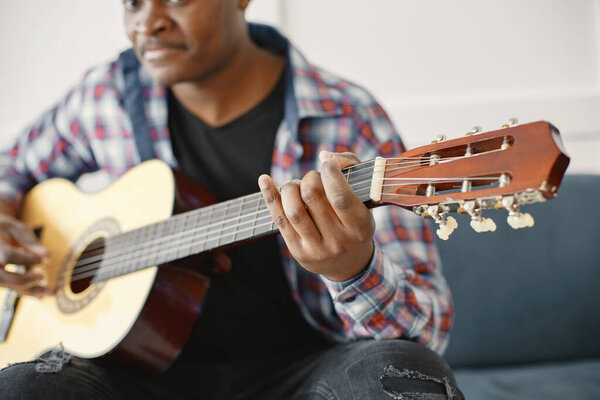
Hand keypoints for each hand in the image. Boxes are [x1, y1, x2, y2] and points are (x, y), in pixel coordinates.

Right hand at [0, 212, 50, 296]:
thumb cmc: (4, 228)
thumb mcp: (15, 229)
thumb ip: (29, 242)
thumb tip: (48, 255)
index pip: (8, 257)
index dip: (27, 259)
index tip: (43, 259)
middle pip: (3, 278)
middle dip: (24, 280)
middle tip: (42, 277)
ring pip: (9, 286)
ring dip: (30, 291)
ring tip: (51, 291)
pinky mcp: (1, 279)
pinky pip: (12, 287)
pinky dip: (28, 291)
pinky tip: (43, 294)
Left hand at [259, 151, 374, 280]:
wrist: (349, 263)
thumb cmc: (356, 219)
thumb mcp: (366, 196)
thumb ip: (351, 167)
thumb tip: (324, 156)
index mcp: (360, 226)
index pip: (340, 196)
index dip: (330, 174)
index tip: (327, 163)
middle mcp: (339, 240)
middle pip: (313, 198)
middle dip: (309, 179)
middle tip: (313, 178)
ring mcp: (317, 248)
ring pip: (294, 210)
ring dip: (291, 188)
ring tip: (297, 186)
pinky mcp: (297, 251)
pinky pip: (279, 221)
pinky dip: (270, 197)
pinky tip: (264, 180)